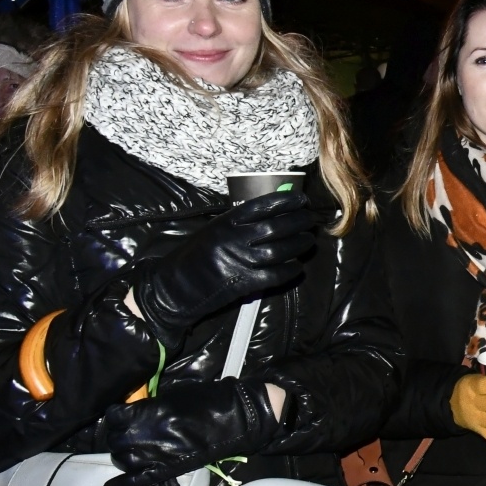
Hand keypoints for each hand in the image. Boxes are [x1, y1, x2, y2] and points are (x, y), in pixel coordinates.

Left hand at [104, 376, 286, 485]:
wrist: (239, 417)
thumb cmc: (211, 400)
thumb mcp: (177, 394)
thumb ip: (153, 405)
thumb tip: (136, 411)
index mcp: (152, 411)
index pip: (115, 416)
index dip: (116, 415)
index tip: (121, 414)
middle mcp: (148, 435)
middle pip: (116, 439)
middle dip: (118, 435)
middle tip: (128, 431)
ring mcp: (157, 454)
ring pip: (122, 459)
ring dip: (122, 454)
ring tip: (130, 450)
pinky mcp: (169, 469)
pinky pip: (137, 481)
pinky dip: (121, 485)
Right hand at [129, 192, 318, 347]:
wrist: (175, 286)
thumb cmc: (195, 255)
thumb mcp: (214, 230)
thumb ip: (239, 222)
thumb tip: (273, 212)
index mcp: (226, 222)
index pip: (262, 206)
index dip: (286, 201)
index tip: (302, 200)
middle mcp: (234, 238)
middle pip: (276, 227)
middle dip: (299, 222)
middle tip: (311, 220)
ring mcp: (239, 260)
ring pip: (279, 250)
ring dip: (299, 244)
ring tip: (309, 240)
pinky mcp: (242, 282)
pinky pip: (274, 275)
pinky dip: (289, 270)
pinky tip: (297, 267)